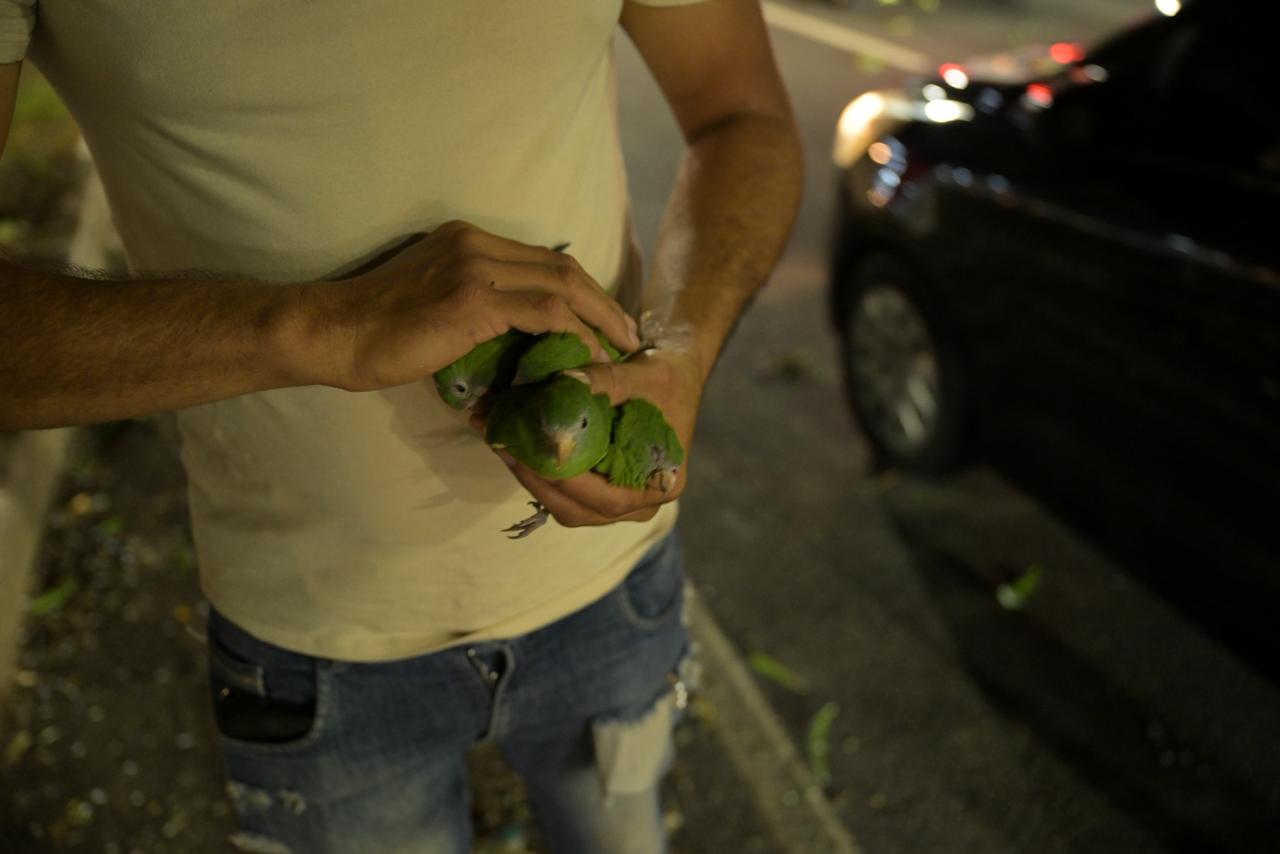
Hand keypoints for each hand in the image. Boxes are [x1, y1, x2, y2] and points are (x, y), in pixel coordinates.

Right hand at [298, 220, 640, 390]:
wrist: (330, 333)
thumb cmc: (371, 333)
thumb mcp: (430, 309)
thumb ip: (472, 312)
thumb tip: (511, 348)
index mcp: (465, 240)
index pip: (541, 257)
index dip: (579, 287)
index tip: (602, 317)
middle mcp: (475, 243)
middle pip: (561, 265)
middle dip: (601, 299)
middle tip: (628, 332)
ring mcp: (475, 267)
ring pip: (561, 284)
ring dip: (599, 317)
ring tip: (622, 346)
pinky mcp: (473, 299)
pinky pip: (545, 312)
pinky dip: (574, 333)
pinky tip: (589, 356)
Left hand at [476, 346, 704, 527]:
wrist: (676, 373)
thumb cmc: (666, 376)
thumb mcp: (640, 374)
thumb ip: (604, 381)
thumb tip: (562, 382)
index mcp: (662, 484)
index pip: (609, 500)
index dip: (568, 484)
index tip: (535, 457)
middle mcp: (642, 502)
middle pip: (581, 511)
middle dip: (539, 483)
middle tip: (507, 450)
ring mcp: (621, 501)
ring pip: (567, 508)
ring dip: (533, 481)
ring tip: (504, 446)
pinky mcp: (601, 489)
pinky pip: (566, 495)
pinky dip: (540, 476)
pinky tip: (516, 448)